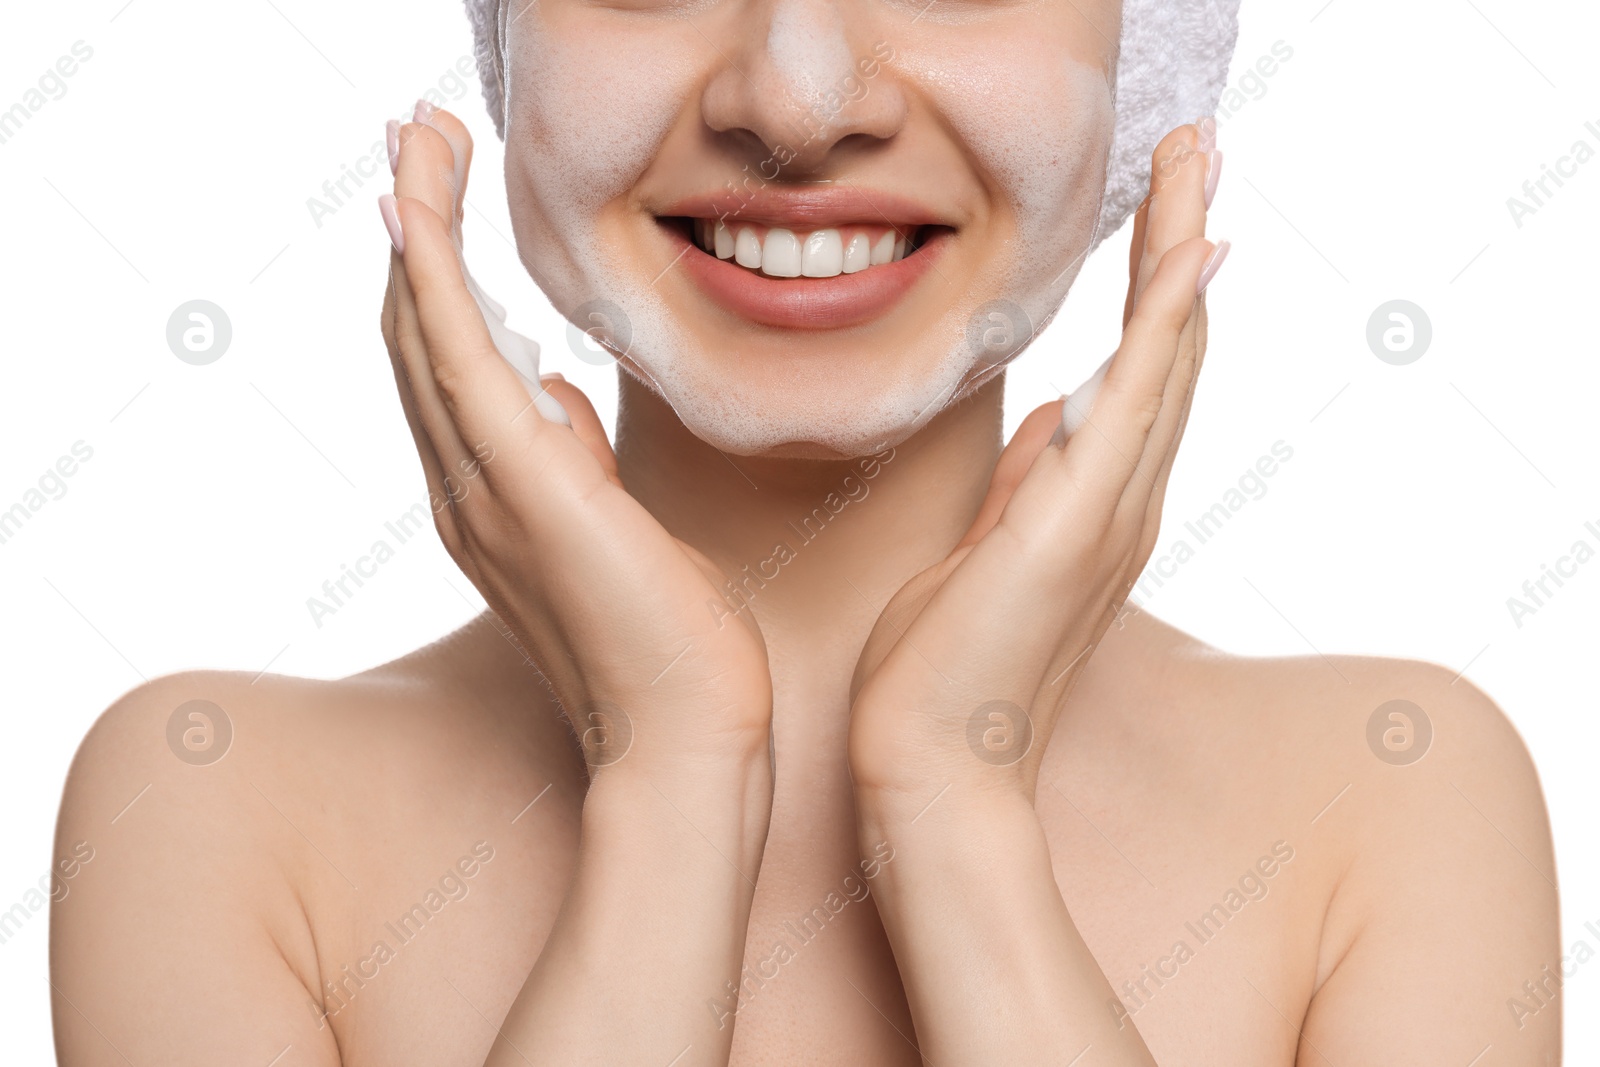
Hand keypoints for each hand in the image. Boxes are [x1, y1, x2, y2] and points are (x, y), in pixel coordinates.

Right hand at [378, 104, 772, 775]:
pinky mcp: (526, 486)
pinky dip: (435, 279)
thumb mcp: (614, 527)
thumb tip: (558, 401)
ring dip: (417, 226)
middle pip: (417, 333)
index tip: (435, 194)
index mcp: (491, 495)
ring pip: (426, 331)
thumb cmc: (664, 638)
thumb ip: (571, 462)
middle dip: (414, 227)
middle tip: (409, 136)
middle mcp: (466, 489)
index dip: (433, 273)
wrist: (685, 731)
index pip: (446, 363)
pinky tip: (420, 211)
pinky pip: (462, 359)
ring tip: (411, 138)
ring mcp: (485, 489)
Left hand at [848, 122, 1225, 807]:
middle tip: (1200, 153)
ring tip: (1197, 164)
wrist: (931, 766)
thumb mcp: (984, 554)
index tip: (1172, 218)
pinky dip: (1161, 328)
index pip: (1139, 378)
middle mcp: (1120, 504)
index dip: (1161, 293)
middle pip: (1170, 351)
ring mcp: (1107, 515)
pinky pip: (1132, 405)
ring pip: (1165, 360)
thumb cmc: (944, 671)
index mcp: (1093, 508)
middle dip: (1183, 245)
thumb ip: (1026, 487)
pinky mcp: (1074, 528)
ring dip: (1181, 254)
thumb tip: (1048, 425)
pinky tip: (1182, 260)